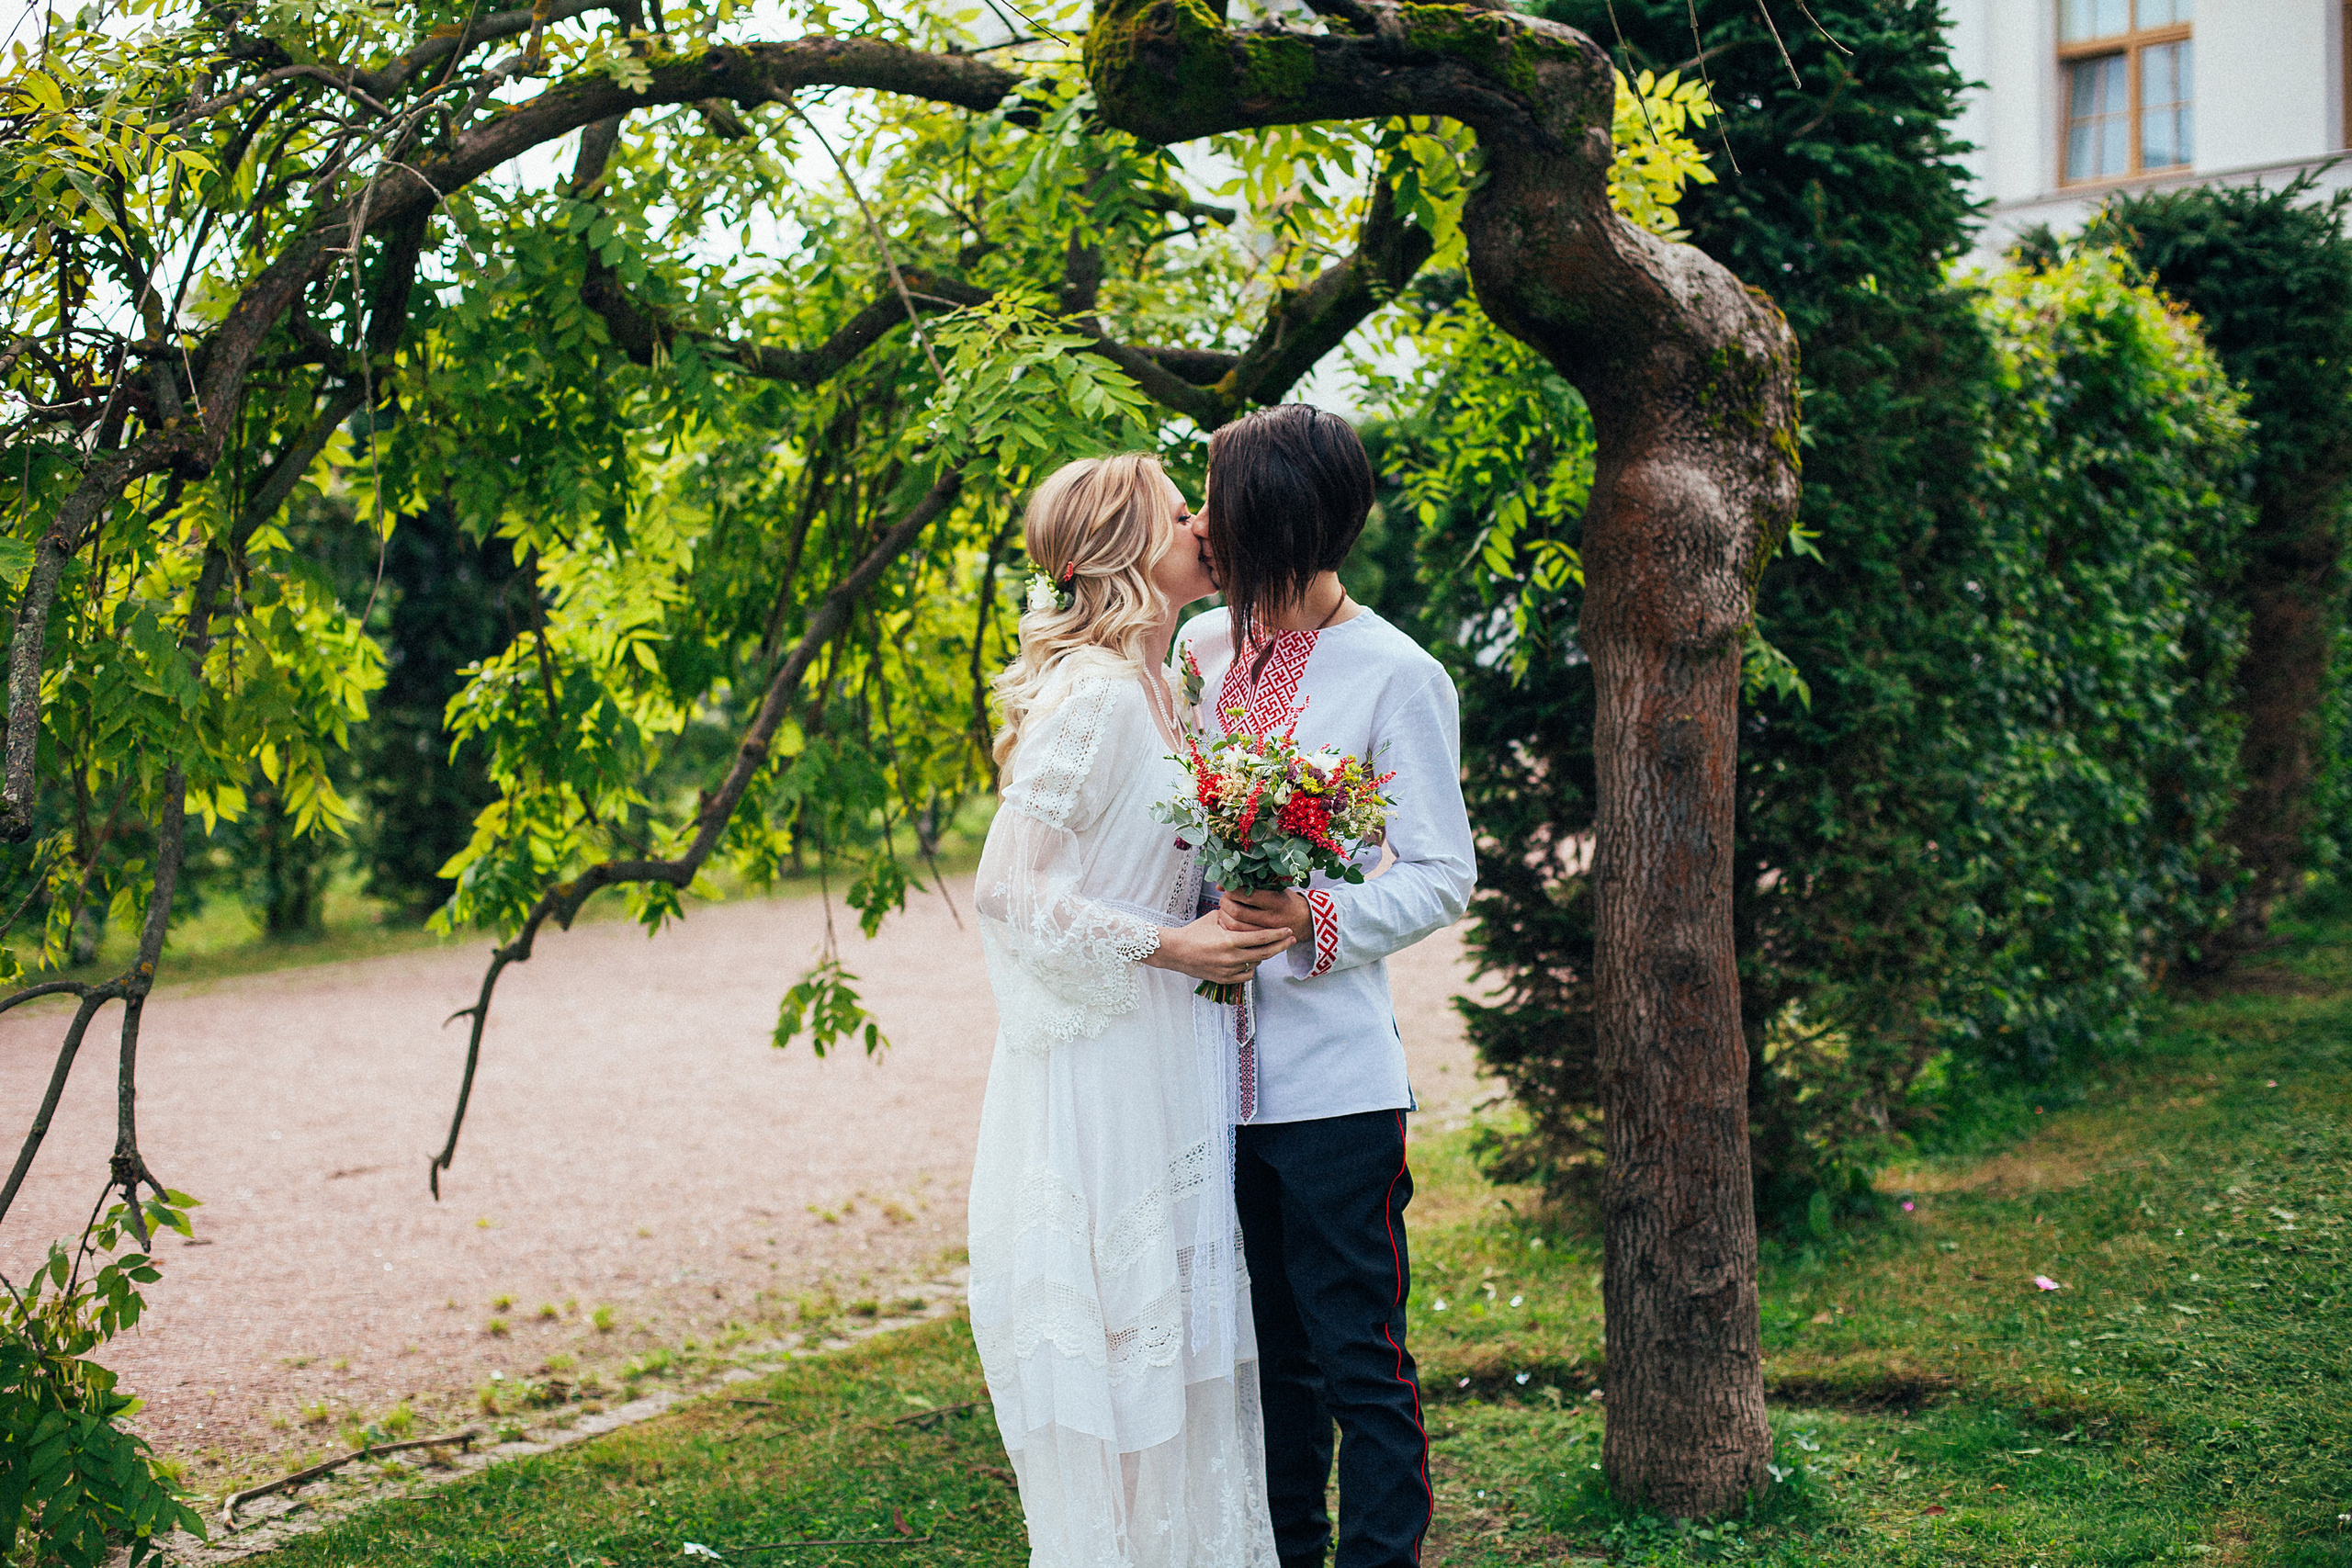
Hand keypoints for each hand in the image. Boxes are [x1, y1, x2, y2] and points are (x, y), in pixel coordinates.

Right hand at [1147, 909, 1295, 984]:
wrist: (1176, 951)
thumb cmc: (1194, 932)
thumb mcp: (1215, 918)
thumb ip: (1234, 918)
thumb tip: (1250, 913)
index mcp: (1230, 941)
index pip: (1261, 937)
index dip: (1278, 934)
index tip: (1288, 930)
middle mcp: (1231, 958)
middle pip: (1265, 953)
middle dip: (1280, 945)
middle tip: (1291, 939)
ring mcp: (1228, 971)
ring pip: (1256, 963)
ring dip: (1264, 955)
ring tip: (1271, 946)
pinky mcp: (1224, 979)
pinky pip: (1246, 975)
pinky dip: (1252, 966)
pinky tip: (1254, 959)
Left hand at [1219, 888, 1312, 946]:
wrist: (1304, 920)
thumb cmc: (1286, 899)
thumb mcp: (1276, 887)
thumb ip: (1253, 883)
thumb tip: (1223, 884)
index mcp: (1275, 901)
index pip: (1247, 895)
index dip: (1232, 890)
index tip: (1229, 887)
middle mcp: (1271, 918)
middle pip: (1238, 912)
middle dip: (1226, 903)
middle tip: (1225, 898)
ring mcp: (1266, 932)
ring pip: (1235, 926)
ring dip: (1224, 915)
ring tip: (1225, 908)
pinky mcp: (1261, 941)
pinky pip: (1238, 936)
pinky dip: (1228, 927)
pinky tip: (1228, 919)